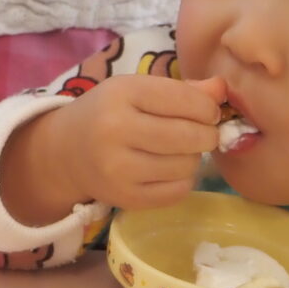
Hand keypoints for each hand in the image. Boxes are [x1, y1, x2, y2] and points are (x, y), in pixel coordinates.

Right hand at [0, 75, 225, 225]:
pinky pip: (178, 191)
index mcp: (121, 93)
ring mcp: (118, 168)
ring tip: (177, 151)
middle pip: (189, 136)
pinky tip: (167, 170)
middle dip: (206, 135)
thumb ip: (182, 90)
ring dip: (192, 158)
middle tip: (201, 134)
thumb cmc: (108, 113)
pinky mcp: (125, 198)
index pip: (185, 100)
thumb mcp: (136, 90)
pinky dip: (182, 180)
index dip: (207, 108)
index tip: (206, 112)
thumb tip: (222, 90)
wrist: (66, 151)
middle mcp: (116, 129)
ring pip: (186, 165)